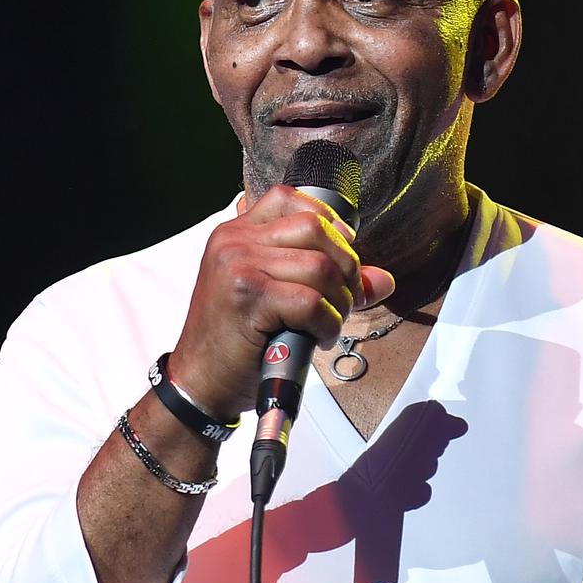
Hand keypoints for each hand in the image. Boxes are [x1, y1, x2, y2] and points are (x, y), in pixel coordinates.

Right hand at [165, 187, 395, 418]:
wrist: (200, 382)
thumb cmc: (237, 342)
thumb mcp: (276, 298)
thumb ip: (326, 280)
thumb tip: (383, 280)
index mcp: (237, 233)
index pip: (291, 199)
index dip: (329, 225)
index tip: (339, 261)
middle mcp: (234, 241)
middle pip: (316, 229)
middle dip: (345, 268)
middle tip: (341, 303)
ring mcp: (237, 266)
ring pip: (320, 267)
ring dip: (339, 302)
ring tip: (328, 324)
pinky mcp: (247, 297)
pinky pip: (311, 301)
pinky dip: (327, 323)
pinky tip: (318, 338)